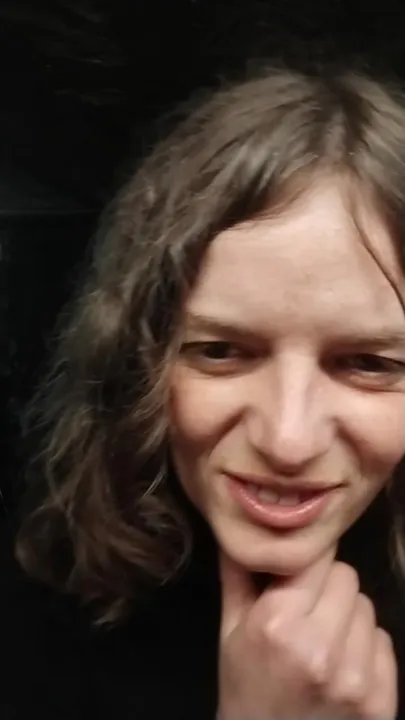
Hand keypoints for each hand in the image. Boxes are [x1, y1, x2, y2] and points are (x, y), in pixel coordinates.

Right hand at [217, 548, 396, 719]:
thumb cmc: (244, 687)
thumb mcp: (229, 631)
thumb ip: (238, 574)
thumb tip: (239, 528)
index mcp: (277, 624)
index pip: (316, 557)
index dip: (307, 561)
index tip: (299, 571)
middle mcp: (319, 648)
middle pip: (346, 576)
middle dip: (326, 586)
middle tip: (307, 609)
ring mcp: (354, 678)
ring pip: (366, 606)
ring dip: (346, 614)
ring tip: (323, 638)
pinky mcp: (380, 701)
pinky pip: (383, 641)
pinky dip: (364, 646)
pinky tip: (341, 663)